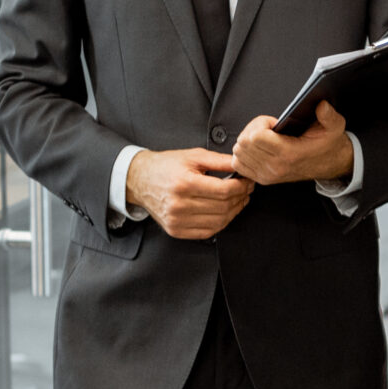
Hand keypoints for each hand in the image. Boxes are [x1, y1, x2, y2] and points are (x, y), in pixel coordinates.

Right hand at [126, 148, 252, 239]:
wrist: (139, 180)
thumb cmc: (166, 166)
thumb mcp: (193, 156)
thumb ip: (219, 160)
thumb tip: (241, 163)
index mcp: (184, 184)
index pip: (224, 191)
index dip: (242, 187)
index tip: (247, 181)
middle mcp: (179, 205)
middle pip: (223, 207)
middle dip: (241, 198)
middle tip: (246, 189)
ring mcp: (176, 220)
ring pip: (218, 222)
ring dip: (234, 212)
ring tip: (238, 200)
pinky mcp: (175, 230)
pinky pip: (207, 232)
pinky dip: (221, 223)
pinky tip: (225, 213)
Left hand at [232, 101, 354, 186]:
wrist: (330, 164)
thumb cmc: (328, 145)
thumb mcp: (334, 127)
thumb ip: (328, 115)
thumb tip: (321, 105)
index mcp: (289, 153)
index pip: (255, 137)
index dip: (261, 123)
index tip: (273, 123)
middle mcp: (275, 166)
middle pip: (243, 143)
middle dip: (252, 130)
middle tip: (267, 128)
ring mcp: (267, 175)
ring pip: (238, 153)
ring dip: (247, 141)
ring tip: (263, 138)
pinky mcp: (263, 179)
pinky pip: (238, 165)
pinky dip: (243, 154)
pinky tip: (257, 148)